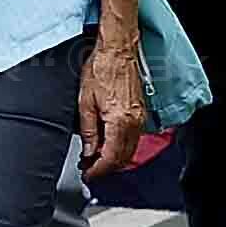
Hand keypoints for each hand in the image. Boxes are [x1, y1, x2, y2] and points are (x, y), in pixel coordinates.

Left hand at [77, 37, 148, 167]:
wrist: (117, 51)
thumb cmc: (101, 69)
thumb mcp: (85, 103)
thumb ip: (88, 131)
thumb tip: (88, 152)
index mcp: (120, 121)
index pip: (111, 158)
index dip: (98, 170)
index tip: (87, 175)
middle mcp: (135, 122)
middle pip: (123, 158)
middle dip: (105, 167)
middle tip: (88, 169)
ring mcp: (140, 118)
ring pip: (129, 150)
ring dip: (113, 158)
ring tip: (94, 159)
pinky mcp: (141, 113)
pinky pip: (133, 138)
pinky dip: (120, 147)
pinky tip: (106, 145)